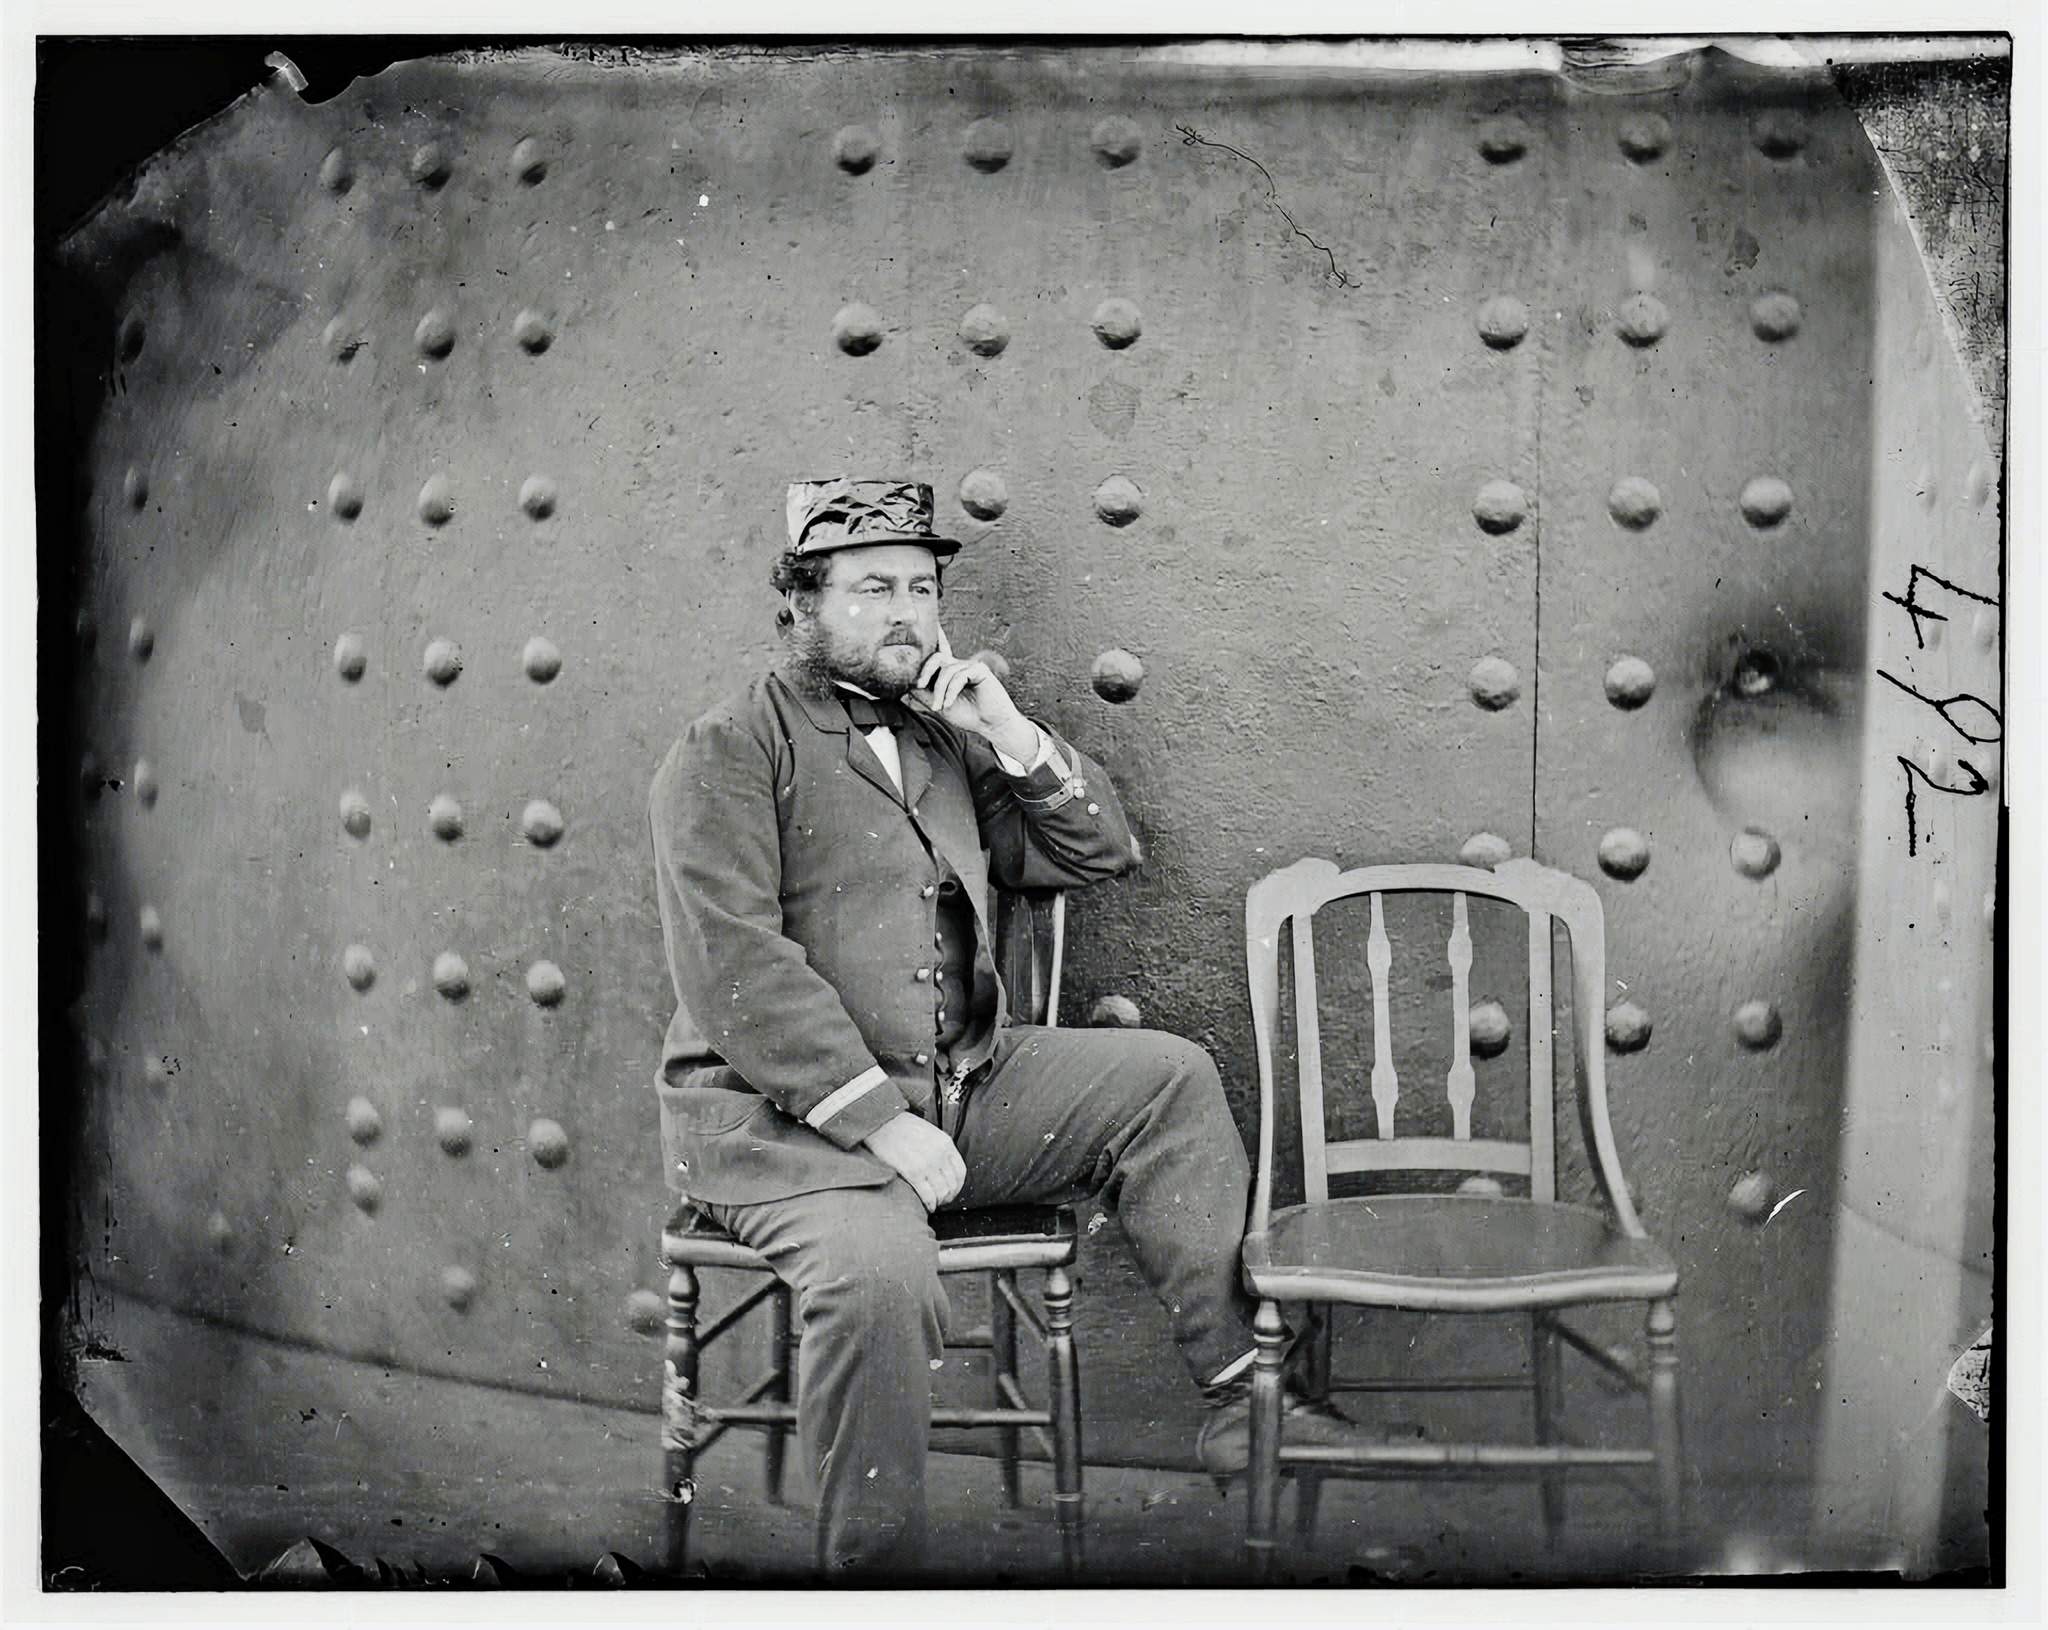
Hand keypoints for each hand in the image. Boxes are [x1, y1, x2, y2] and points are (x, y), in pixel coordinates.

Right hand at [863, 1112, 965, 1210]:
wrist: (881, 1123)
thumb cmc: (901, 1126)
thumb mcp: (929, 1132)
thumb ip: (938, 1149)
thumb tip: (943, 1168)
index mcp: (945, 1143)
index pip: (960, 1172)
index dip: (957, 1186)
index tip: (952, 1191)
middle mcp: (939, 1154)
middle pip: (952, 1184)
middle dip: (948, 1196)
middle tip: (941, 1200)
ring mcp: (927, 1164)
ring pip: (942, 1192)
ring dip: (938, 1202)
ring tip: (933, 1203)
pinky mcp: (912, 1172)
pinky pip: (927, 1195)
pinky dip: (929, 1204)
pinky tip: (926, 1205)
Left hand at [911, 628, 1038, 761]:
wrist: (991, 724)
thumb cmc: (968, 715)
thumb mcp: (940, 704)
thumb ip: (925, 693)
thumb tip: (906, 685)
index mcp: (951, 672)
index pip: (940, 653)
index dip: (935, 638)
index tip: (931, 624)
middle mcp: (960, 666)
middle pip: (937, 657)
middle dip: (925, 671)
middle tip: (920, 686)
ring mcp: (970, 666)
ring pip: (946, 671)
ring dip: (940, 691)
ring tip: (940, 707)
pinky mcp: (979, 670)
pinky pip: (958, 676)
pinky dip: (951, 691)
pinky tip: (949, 703)